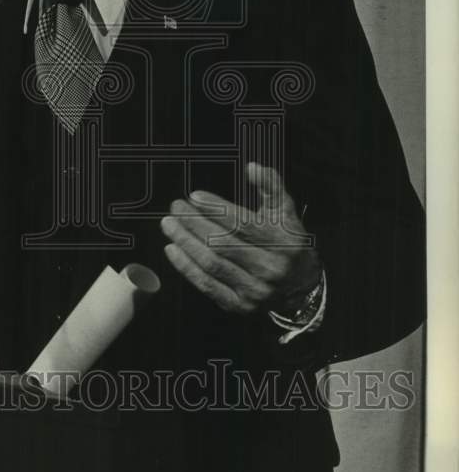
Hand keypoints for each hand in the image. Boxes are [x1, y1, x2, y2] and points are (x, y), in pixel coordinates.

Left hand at [160, 162, 321, 316]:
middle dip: (194, 223)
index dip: (216, 209)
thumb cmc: (288, 243)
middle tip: (176, 208)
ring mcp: (254, 289)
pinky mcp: (239, 305)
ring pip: (212, 263)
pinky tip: (173, 250)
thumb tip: (252, 167)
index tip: (194, 196)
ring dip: (185, 242)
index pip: (243, 224)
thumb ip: (271, 186)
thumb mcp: (286, 213)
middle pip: (223, 243)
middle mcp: (270, 268)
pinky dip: (186, 267)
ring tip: (169, 225)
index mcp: (283, 242)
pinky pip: (207, 284)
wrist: (302, 288)